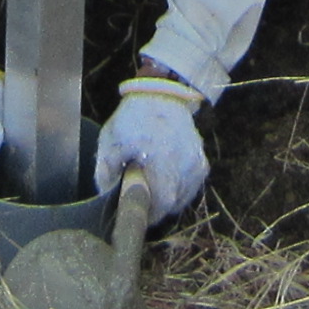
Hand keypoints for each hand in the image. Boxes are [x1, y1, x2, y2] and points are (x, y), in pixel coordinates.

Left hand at [94, 73, 206, 225]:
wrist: (162, 94)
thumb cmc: (134, 118)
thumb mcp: (110, 142)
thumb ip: (105, 171)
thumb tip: (106, 194)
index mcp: (161, 164)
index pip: (160, 206)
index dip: (147, 214)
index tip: (137, 211)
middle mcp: (184, 168)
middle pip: (172, 205)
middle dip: (156, 207)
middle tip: (142, 199)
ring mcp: (196, 166)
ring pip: (182, 198)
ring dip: (168, 199)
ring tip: (153, 186)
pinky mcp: (203, 162)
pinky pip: (191, 187)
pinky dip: (179, 189)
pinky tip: (166, 178)